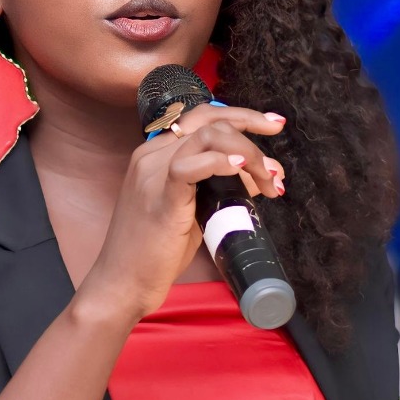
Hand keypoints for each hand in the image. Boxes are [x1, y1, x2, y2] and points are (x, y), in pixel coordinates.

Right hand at [74, 105, 285, 325]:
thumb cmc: (155, 252)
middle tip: (276, 163)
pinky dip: (219, 162)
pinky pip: (188, 166)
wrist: (123, 283)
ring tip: (267, 181)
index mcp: (156, 154)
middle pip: (208, 119)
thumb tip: (262, 172)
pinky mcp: (159, 198)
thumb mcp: (194, 211)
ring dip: (248, 154)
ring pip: (206, 136)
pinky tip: (240, 169)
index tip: (273, 124)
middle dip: (252, 127)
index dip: (241, 116)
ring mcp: (152, 174)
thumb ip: (221, 187)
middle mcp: (151, 156)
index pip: (202, 118)